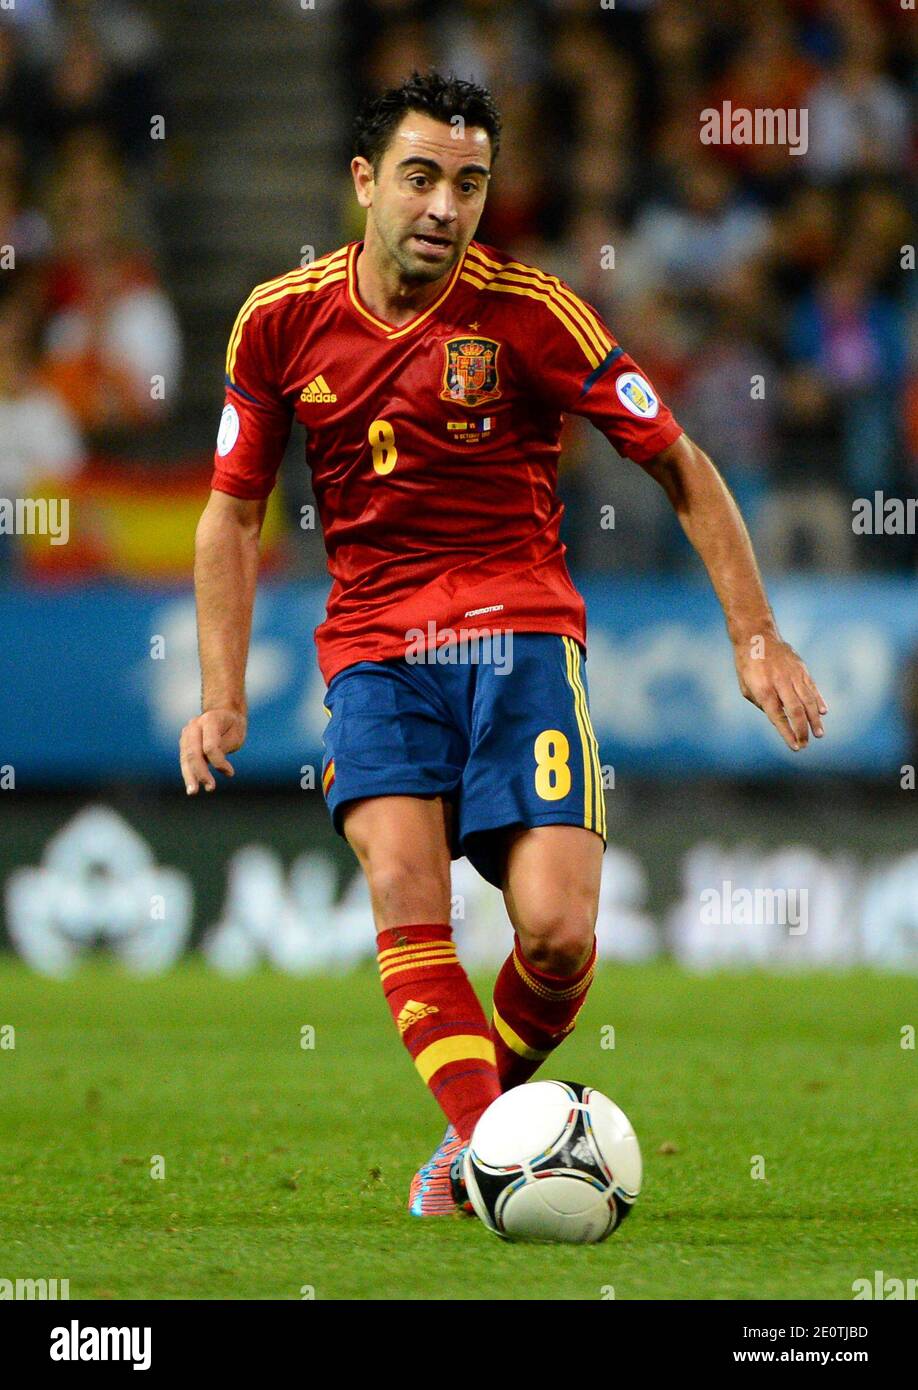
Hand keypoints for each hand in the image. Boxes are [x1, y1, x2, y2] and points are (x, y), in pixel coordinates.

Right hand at [179, 708, 246, 792]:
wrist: (222, 712)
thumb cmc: (232, 726)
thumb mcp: (236, 734)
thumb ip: (224, 749)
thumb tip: (223, 771)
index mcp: (210, 720)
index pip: (210, 746)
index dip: (219, 762)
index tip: (230, 773)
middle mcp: (194, 726)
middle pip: (194, 753)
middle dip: (200, 772)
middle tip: (210, 788)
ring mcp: (186, 733)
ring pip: (185, 758)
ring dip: (190, 776)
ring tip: (193, 792)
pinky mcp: (184, 742)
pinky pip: (185, 760)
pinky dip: (188, 773)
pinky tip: (192, 786)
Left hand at [734, 635, 826, 751]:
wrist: (757, 637)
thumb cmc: (748, 666)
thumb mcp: (746, 687)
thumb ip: (762, 703)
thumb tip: (779, 717)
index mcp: (763, 689)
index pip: (778, 717)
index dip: (787, 733)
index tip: (795, 747)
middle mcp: (780, 682)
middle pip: (796, 711)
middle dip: (802, 730)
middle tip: (807, 743)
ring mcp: (793, 675)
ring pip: (808, 700)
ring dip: (814, 719)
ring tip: (819, 733)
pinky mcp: (801, 669)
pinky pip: (812, 687)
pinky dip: (818, 701)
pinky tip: (822, 712)